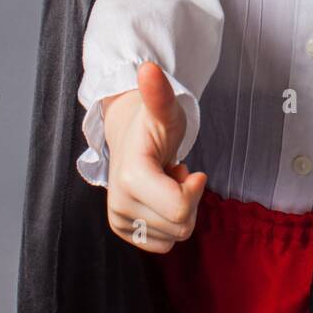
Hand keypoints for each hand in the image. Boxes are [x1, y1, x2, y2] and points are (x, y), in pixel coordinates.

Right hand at [102, 61, 207, 252]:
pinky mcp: (123, 230)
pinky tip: (160, 196)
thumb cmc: (152, 122)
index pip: (181, 211)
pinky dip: (168, 222)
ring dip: (178, 209)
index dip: (194, 191)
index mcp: (131, 178)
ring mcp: (119, 219)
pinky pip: (162, 245)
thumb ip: (159, 94)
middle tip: (174, 172)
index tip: (189, 170)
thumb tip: (148, 68)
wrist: (128, 132)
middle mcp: (119, 204)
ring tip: (165, 181)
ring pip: (174, 236)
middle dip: (188, 200)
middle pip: (181, 226)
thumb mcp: (164, 109)